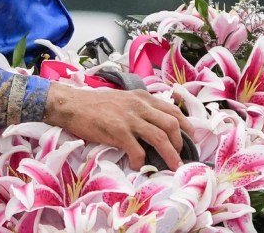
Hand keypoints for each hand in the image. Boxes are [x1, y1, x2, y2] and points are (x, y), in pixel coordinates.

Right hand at [45, 83, 194, 170]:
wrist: (72, 104)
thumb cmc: (96, 104)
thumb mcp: (125, 100)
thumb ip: (140, 109)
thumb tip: (155, 126)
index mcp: (143, 97)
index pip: (173, 111)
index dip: (186, 127)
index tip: (191, 139)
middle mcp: (140, 106)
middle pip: (172, 125)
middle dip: (180, 144)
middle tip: (180, 156)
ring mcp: (130, 118)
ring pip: (160, 137)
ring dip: (170, 155)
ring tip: (172, 167)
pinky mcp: (118, 131)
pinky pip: (138, 150)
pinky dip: (142, 161)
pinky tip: (139, 166)